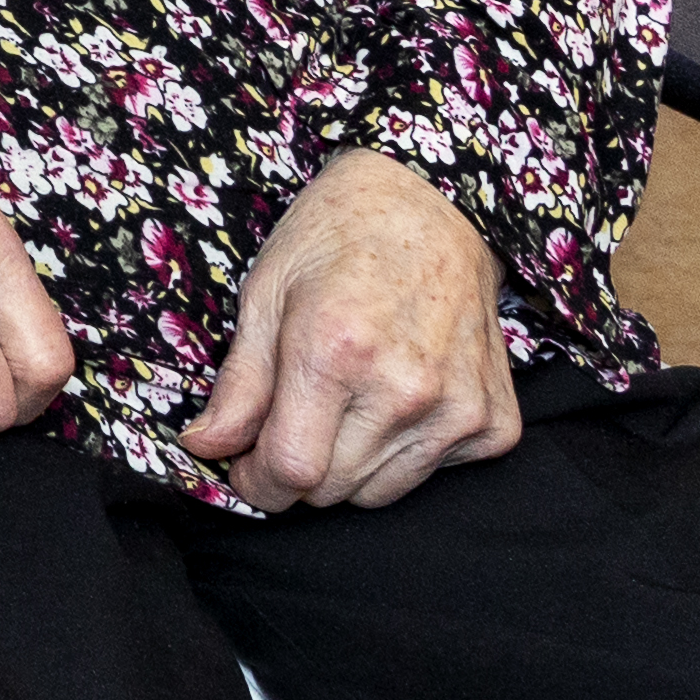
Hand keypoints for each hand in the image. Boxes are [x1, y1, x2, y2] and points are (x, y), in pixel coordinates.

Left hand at [184, 154, 520, 509]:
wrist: (432, 207)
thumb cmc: (335, 240)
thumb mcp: (265, 295)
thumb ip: (239, 385)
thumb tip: (205, 447)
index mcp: (334, 353)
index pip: (292, 471)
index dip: (257, 484)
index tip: (246, 468)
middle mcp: (405, 389)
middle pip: (334, 489)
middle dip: (296, 471)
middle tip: (291, 421)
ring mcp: (458, 410)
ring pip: (380, 493)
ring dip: (348, 467)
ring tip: (343, 402)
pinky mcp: (495, 423)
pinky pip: (433, 475)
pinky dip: (403, 454)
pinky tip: (394, 398)